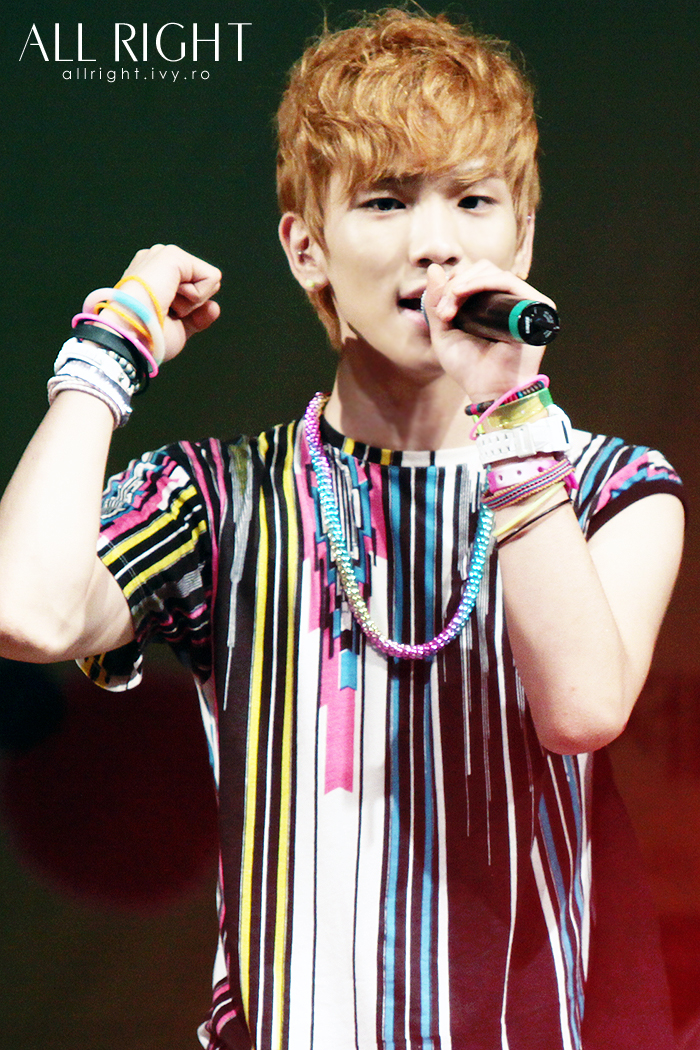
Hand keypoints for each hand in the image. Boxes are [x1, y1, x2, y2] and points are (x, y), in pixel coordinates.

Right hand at [110, 244, 221, 362]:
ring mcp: (162, 255)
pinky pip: (211, 277)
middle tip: (164, 313)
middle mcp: (156, 261)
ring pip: (208, 280)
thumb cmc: (145, 339)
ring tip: (164, 306)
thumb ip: (197, 317)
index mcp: (153, 275)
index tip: (163, 319)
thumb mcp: (178, 329)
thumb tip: (214, 306)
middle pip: (203, 283)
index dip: (189, 311)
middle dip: (192, 305)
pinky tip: (171, 299)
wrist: (129, 338)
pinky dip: (198, 297)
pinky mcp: (172, 256)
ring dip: (193, 303)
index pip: (193, 289)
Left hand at [422, 260, 554, 401]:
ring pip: (492, 272)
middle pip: (482, 269)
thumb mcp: (444, 333)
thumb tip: (433, 268)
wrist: (489, 390)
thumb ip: (436, 303)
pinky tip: (462, 293)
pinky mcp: (535, 306)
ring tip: (450, 308)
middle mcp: (510, 300)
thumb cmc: (469, 368)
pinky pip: (507, 281)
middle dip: (456, 285)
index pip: (474, 276)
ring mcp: (524, 302)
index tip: (440, 311)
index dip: (453, 284)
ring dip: (464, 284)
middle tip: (443, 312)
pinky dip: (482, 282)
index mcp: (493, 304)